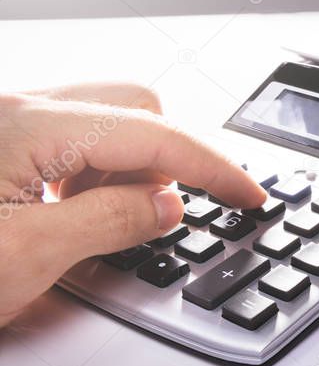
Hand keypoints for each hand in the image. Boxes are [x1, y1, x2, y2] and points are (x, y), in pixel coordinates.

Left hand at [0, 82, 265, 325]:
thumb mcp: (24, 256)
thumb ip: (108, 222)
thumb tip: (168, 206)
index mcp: (27, 125)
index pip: (153, 134)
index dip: (211, 168)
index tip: (247, 195)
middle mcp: (18, 110)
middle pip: (134, 111)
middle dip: (162, 163)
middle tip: (159, 215)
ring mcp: (7, 124)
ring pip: (104, 126)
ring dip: (122, 173)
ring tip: (92, 224)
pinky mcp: (1, 145)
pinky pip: (71, 143)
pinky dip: (91, 177)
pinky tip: (68, 215)